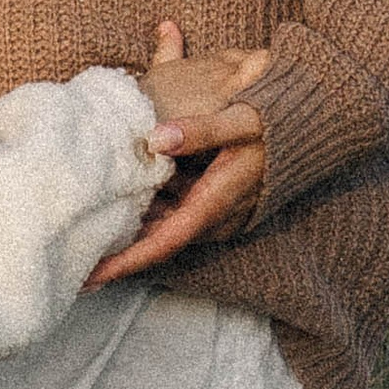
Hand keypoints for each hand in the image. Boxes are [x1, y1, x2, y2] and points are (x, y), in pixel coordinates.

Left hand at [88, 19, 271, 288]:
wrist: (320, 110)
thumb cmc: (283, 115)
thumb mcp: (245, 118)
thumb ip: (202, 129)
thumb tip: (156, 140)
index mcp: (217, 200)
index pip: (163, 242)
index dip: (125, 262)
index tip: (89, 277)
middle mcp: (213, 209)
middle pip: (154, 237)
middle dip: (114, 249)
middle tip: (68, 254)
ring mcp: (211, 199)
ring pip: (159, 218)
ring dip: (124, 222)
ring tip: (78, 226)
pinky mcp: (209, 185)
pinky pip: (168, 199)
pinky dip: (140, 197)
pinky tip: (110, 188)